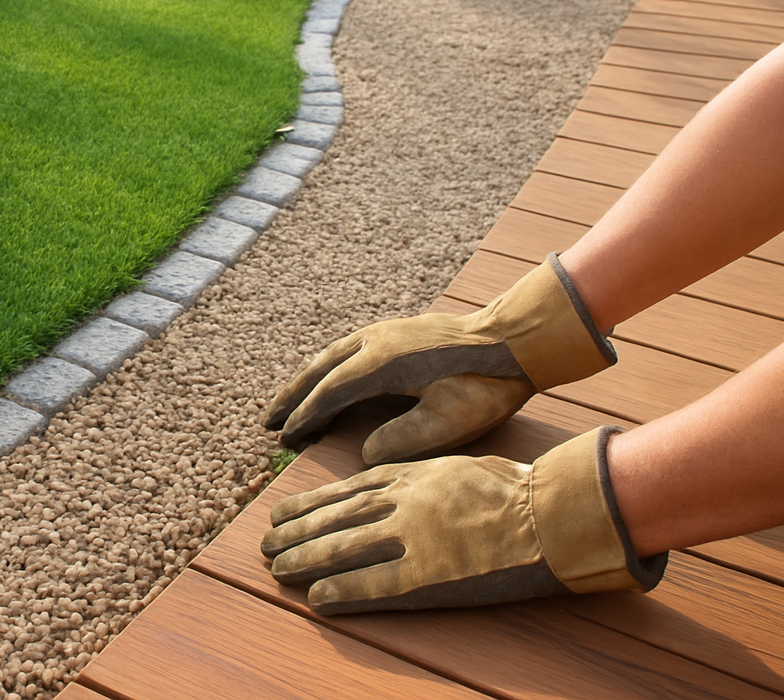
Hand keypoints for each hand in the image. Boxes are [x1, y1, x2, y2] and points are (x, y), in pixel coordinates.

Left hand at [261, 426, 666, 612]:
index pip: (344, 491)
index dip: (308, 505)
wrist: (549, 513)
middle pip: (334, 520)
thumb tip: (384, 478)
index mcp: (409, 476)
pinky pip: (374, 586)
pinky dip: (342, 591)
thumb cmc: (512, 490)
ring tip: (278, 569)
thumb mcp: (453, 467)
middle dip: (295, 533)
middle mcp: (400, 504)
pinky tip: (319, 598)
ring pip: (342, 549)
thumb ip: (415, 476)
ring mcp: (411, 540)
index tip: (280, 514)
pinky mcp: (427, 576)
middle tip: (266, 544)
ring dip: (306, 560)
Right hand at [263, 254, 616, 463]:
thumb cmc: (486, 385)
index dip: (305, 418)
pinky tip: (329, 376)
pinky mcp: (397, 330)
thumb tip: (364, 454)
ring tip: (288, 400)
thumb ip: (403, 441)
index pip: (330, 394)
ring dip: (307, 378)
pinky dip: (328, 366)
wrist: (516, 339)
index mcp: (382, 364)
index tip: (284, 439)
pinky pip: (348, 347)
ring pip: (332, 355)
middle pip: (320, 370)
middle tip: (267, 420)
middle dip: (293, 396)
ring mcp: (385, 331)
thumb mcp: (450, 422)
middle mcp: (375, 342)